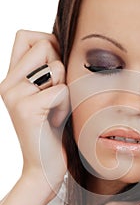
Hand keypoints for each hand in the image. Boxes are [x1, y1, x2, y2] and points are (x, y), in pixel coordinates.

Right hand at [0, 30, 69, 194]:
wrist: (44, 168)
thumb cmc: (52, 131)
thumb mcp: (49, 95)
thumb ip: (48, 70)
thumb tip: (61, 41)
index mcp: (12, 78)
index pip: (26, 36)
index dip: (48, 43)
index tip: (55, 69)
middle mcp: (8, 83)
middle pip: (44, 44)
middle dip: (60, 68)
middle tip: (56, 95)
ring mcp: (14, 95)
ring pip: (56, 67)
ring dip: (65, 89)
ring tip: (55, 110)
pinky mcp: (26, 109)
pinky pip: (61, 91)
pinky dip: (66, 106)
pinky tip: (56, 121)